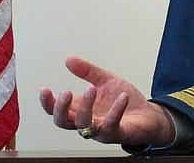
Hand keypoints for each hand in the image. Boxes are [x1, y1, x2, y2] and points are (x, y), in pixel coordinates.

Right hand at [39, 56, 174, 145]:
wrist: (149, 114)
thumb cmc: (125, 100)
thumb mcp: (106, 80)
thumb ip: (87, 71)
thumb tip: (68, 59)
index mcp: (81, 109)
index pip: (57, 111)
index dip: (48, 103)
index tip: (45, 89)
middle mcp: (87, 122)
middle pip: (64, 122)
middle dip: (61, 108)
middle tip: (66, 92)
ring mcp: (100, 130)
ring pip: (84, 125)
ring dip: (85, 106)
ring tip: (92, 88)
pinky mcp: (116, 134)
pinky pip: (111, 126)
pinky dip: (115, 110)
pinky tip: (122, 97)